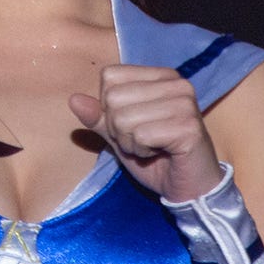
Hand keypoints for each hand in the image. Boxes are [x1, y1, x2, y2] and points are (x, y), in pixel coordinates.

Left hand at [68, 65, 224, 201]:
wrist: (190, 187)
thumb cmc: (155, 157)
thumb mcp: (118, 133)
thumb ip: (97, 115)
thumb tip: (74, 99)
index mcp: (160, 76)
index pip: (109, 76)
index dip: (109, 107)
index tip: (133, 124)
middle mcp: (176, 83)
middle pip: (113, 98)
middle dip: (118, 128)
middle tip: (143, 140)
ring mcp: (185, 103)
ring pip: (123, 118)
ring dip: (130, 142)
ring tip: (152, 147)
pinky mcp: (188, 126)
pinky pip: (140, 135)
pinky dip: (142, 151)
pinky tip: (161, 153)